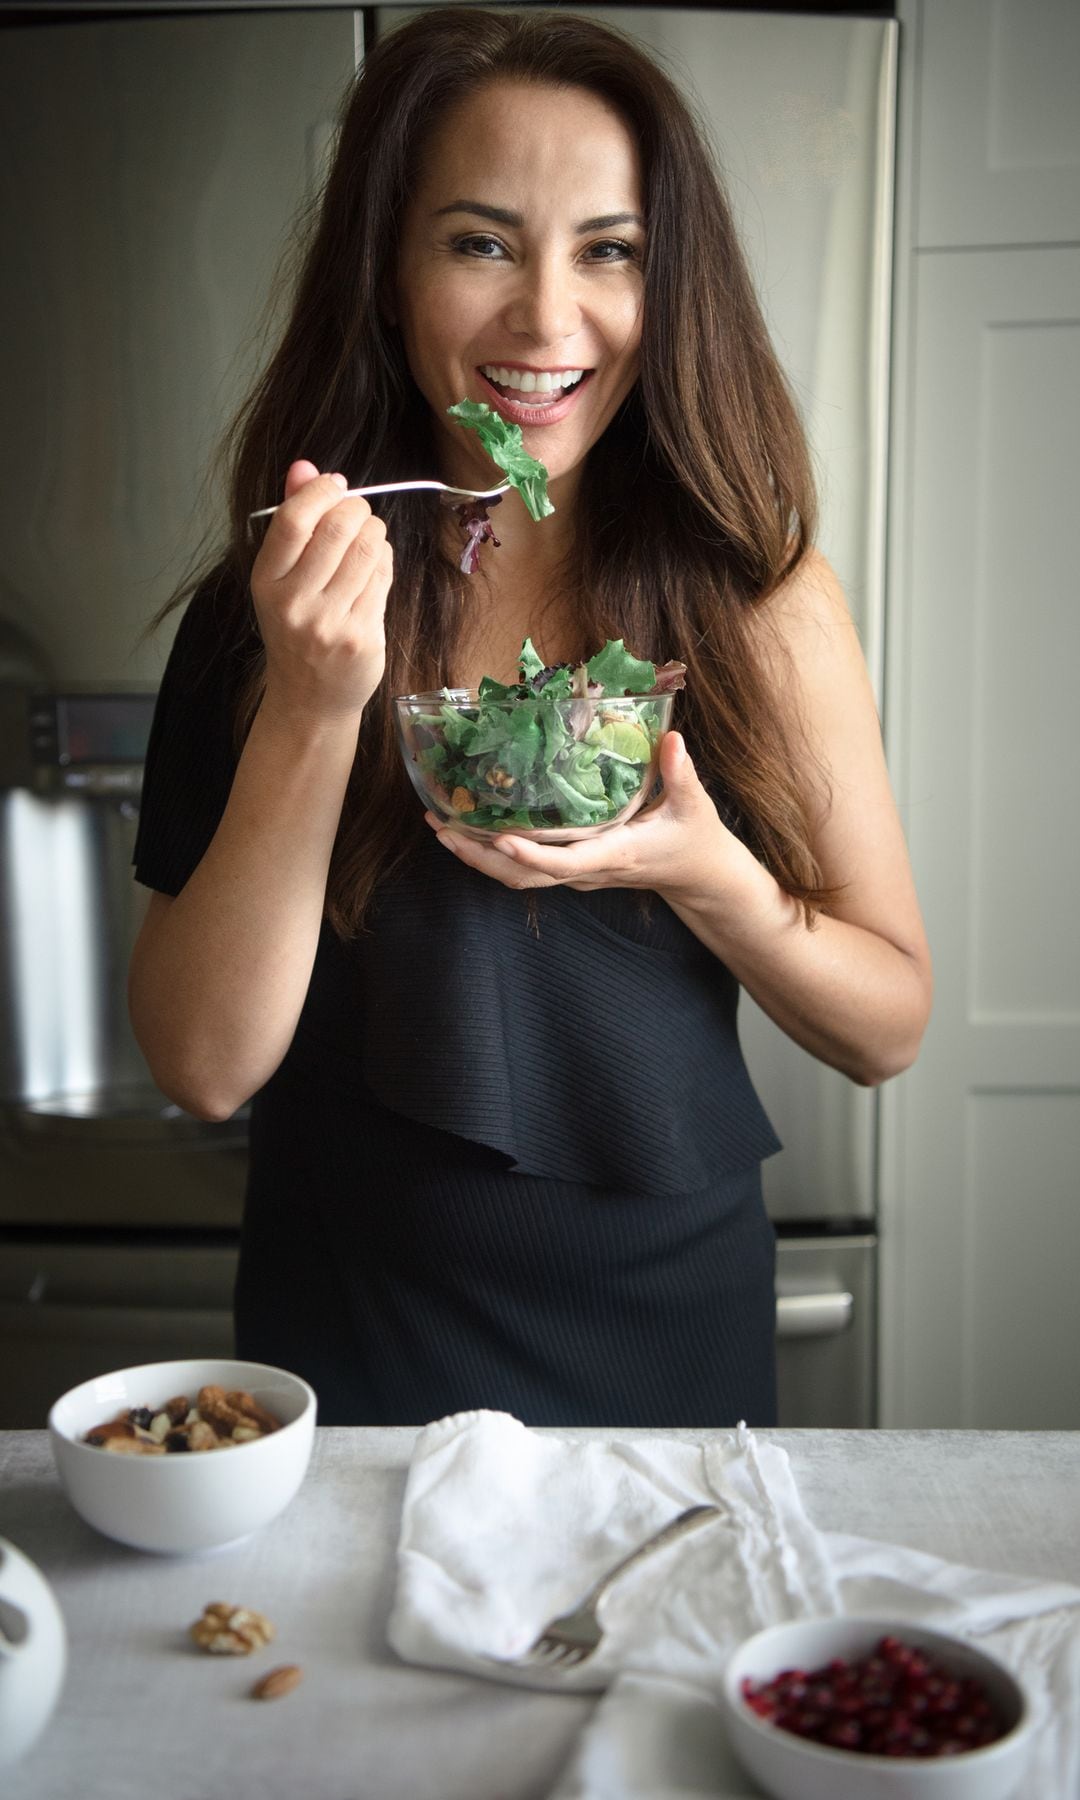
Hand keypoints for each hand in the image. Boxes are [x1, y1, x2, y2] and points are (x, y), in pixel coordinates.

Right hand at [250, 459, 392, 723]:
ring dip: (375, 532)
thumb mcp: (281, 578)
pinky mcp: (362, 637)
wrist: (309, 698)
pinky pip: (383, 578)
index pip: (294, 520)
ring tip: (368, 539)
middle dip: (357, 509)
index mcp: (266, 582)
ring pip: (368, 549)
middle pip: (338, 528)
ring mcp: (330, 623)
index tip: (335, 485)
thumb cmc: (297, 628)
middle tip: (358, 513)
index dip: (321, 491)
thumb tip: (304, 467)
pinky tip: (375, 568)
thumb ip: (293, 520)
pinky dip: (384, 561)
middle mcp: (294, 603)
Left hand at [425, 732, 751, 905]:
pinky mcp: (571, 870)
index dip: (532, 855)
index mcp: (615, 854)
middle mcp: (588, 871)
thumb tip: (672, 738)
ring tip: (441, 827)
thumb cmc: (694, 838)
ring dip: (477, 858)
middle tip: (442, 827)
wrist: (697, 875)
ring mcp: (577, 875)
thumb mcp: (693, 804)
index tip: (500, 838)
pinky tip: (469, 830)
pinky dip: (493, 855)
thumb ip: (680, 772)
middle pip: (525, 877)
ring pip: (518, 878)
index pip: (566, 863)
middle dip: (480, 858)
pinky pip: (525, 870)